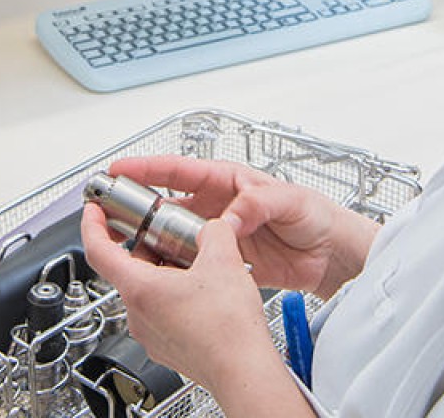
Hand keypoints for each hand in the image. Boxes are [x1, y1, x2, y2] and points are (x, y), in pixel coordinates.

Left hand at [82, 202, 306, 415]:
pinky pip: (159, 312)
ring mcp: (150, 334)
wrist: (243, 371)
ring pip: (146, 291)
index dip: (92, 224)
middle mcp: (137, 314)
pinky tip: (201, 291)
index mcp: (140, 289)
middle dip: (146, 246)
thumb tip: (213, 226)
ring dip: (163, 271)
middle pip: (127, 268)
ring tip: (193, 262)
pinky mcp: (166, 347)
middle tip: (167, 232)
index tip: (94, 211)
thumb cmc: (228, 330)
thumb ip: (213, 231)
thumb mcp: (223, 259)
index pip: (98, 250)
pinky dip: (172, 294)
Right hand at [98, 155, 378, 297]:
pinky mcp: (222, 262)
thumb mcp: (289, 200)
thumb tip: (231, 215)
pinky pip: (190, 264)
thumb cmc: (315, 215)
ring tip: (131, 249)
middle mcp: (217, 206)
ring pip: (173, 236)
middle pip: (167, 204)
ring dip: (152, 243)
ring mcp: (216, 235)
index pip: (179, 170)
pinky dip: (174, 270)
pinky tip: (162, 274)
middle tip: (112, 214)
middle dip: (138, 208)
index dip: (147, 169)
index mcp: (227, 181)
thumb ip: (258, 203)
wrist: (331, 255)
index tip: (120, 170)